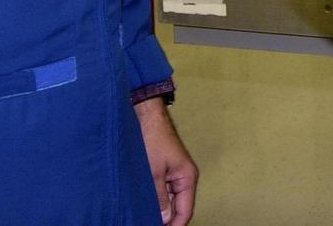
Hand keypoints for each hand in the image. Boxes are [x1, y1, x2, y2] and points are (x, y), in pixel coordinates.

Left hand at [134, 97, 197, 225]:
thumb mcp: (154, 173)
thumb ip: (160, 197)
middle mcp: (184, 178)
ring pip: (170, 200)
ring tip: (144, 218)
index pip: (185, 211)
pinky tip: (145, 206)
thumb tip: (164, 219)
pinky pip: (163, 191)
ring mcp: (174, 174)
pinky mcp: (164, 171)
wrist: (146, 117)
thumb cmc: (152, 140)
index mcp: (187, 178)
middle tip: (147, 223)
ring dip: (160, 210)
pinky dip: (156, 200)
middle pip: (178, 208)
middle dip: (166, 219)